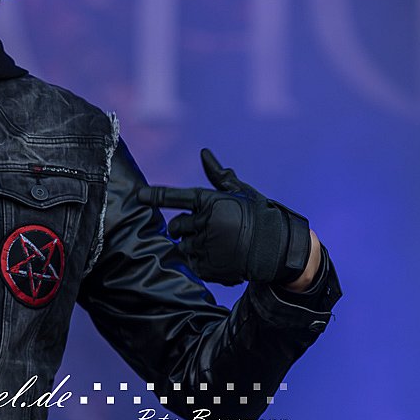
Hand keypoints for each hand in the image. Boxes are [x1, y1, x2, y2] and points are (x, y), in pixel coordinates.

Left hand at [138, 149, 310, 285]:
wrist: (280, 248)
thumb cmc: (260, 215)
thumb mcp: (240, 192)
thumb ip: (218, 175)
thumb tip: (203, 152)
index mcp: (210, 201)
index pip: (175, 198)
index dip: (155, 196)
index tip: (139, 196)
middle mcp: (205, 222)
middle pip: (176, 226)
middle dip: (182, 228)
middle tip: (199, 229)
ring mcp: (207, 245)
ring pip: (183, 246)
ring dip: (191, 245)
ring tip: (212, 244)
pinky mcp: (210, 266)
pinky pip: (192, 264)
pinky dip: (199, 262)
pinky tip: (216, 258)